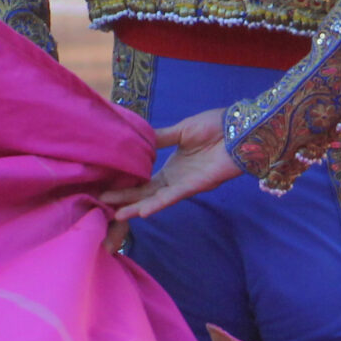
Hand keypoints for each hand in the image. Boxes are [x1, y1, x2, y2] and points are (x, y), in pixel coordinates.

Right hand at [102, 107, 242, 224]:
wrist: (239, 129)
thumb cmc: (215, 127)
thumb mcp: (181, 130)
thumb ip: (160, 137)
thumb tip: (137, 138)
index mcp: (171, 167)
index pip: (143, 180)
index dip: (125, 184)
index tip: (104, 187)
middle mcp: (175, 179)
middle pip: (145, 193)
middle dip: (124, 198)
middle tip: (100, 203)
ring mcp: (184, 184)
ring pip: (155, 198)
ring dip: (135, 206)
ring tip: (116, 213)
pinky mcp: (195, 186)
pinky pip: (172, 197)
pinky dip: (157, 204)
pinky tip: (142, 211)